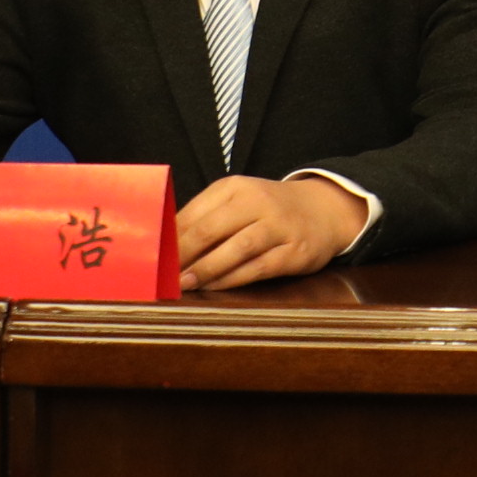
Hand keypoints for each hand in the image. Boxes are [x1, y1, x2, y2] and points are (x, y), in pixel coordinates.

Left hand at [176, 172, 369, 290]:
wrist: (324, 209)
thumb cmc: (268, 210)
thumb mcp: (238, 201)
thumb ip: (206, 218)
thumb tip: (165, 247)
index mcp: (234, 188)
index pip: (193, 213)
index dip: (170, 239)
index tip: (152, 258)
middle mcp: (257, 202)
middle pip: (211, 229)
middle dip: (183, 256)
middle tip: (163, 275)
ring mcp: (279, 226)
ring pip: (236, 249)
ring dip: (206, 269)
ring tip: (185, 284)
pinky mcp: (295, 251)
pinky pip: (258, 267)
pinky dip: (233, 279)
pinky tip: (215, 288)